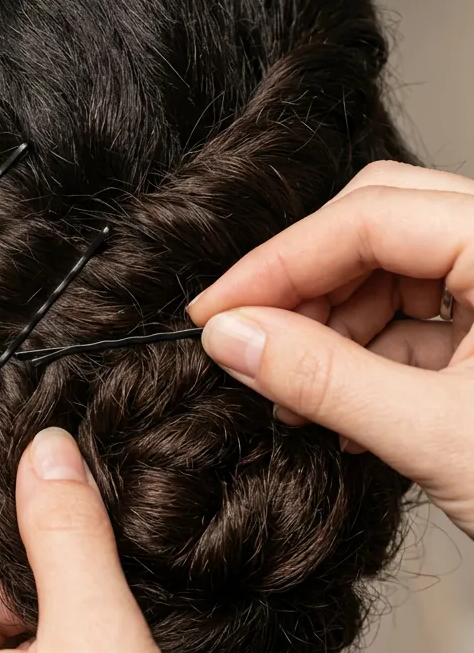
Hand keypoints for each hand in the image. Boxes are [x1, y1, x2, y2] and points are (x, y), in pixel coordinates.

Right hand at [189, 160, 473, 536]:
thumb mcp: (437, 436)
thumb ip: (323, 377)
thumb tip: (233, 337)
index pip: (371, 215)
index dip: (279, 263)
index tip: (215, 311)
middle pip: (382, 224)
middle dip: (309, 285)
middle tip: (249, 339)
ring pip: (399, 271)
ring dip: (336, 327)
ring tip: (295, 394)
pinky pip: (424, 319)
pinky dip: (373, 358)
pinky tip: (339, 410)